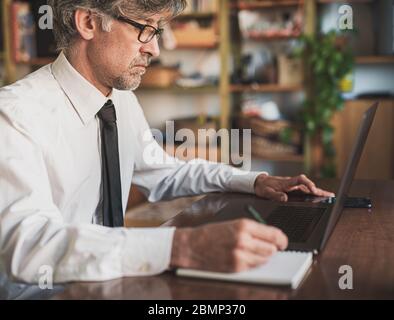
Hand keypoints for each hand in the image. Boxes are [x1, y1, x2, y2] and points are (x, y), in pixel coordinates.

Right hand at [170, 219, 287, 272]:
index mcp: (244, 225)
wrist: (191, 246)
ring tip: (254, 253)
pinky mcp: (236, 267)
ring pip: (265, 259)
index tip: (282, 242)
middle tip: (268, 248)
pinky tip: (245, 258)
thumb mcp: (233, 224)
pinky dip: (253, 264)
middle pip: (272, 249)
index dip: (281, 240)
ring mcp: (240, 255)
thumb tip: (272, 238)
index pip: (274, 234)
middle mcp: (244, 240)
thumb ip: (253, 230)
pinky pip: (254, 267)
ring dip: (263, 257)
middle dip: (272, 249)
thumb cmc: (210, 234)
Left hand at [254, 174, 334, 201]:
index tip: (313, 189)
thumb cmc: (263, 186)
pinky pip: (304, 190)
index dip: (308, 183)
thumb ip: (275, 195)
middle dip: (318, 190)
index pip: (300, 180)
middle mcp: (292, 183)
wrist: (259, 182)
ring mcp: (293, 185)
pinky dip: (312, 193)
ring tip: (329, 196)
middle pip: (308, 185)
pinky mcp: (293, 188)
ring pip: (308, 188)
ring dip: (317, 191)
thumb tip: (284, 198)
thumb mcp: (267, 192)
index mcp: (287, 182)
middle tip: (329, 195)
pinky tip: (318, 196)